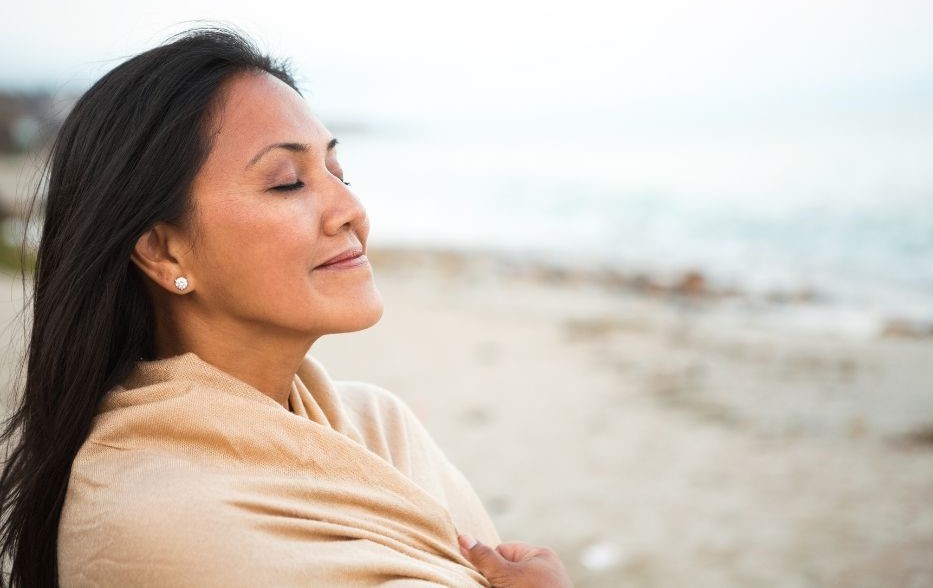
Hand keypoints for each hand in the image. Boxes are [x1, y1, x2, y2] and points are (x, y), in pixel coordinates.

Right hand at [458, 534, 573, 587]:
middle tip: (493, 586)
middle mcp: (544, 569)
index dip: (490, 564)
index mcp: (540, 555)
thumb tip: (463, 537)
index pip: (503, 550)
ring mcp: (544, 585)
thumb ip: (485, 558)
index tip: (485, 577)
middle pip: (507, 570)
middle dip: (495, 579)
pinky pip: (522, 587)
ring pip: (511, 583)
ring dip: (501, 586)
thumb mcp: (506, 574)